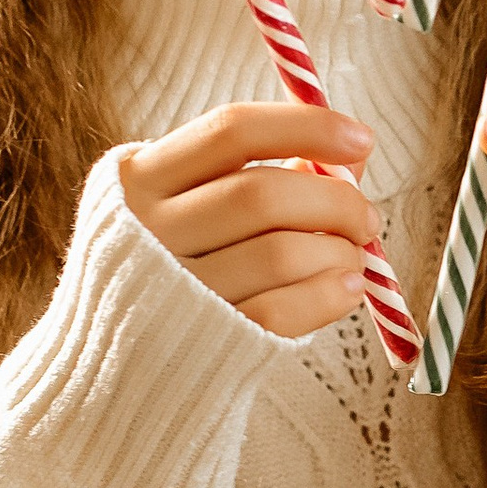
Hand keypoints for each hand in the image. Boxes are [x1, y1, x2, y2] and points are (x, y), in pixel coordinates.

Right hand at [120, 103, 379, 340]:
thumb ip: (271, 171)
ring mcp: (173, 289)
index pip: (232, 130)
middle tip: (367, 218)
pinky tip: (345, 289)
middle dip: (336, 202)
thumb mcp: (198, 204)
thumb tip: (357, 150)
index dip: (306, 127)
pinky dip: (328, 296)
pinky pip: (280, 311)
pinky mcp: (201, 339)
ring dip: (338, 253)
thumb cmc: (177, 264)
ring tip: (353, 259)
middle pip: (262, 195)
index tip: (361, 139)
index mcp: (142, 177)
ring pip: (280, 254)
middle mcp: (147, 229)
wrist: (119, 361)